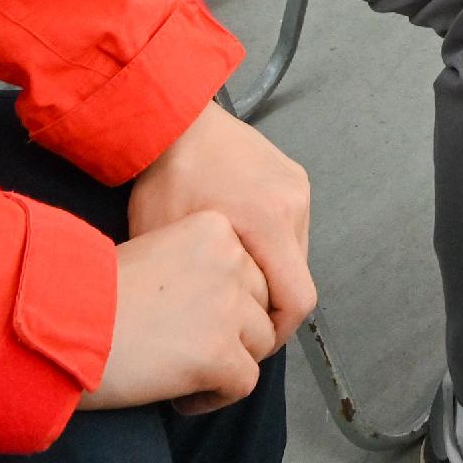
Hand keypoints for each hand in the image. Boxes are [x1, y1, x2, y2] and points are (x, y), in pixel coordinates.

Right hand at [82, 209, 278, 413]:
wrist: (55, 326)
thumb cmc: (89, 294)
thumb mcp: (153, 253)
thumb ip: (198, 268)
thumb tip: (230, 304)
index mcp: (215, 228)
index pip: (252, 270)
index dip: (229, 301)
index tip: (191, 318)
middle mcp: (231, 262)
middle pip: (261, 307)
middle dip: (234, 333)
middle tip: (192, 350)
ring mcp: (228, 309)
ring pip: (259, 346)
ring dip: (229, 364)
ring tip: (185, 374)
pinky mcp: (220, 354)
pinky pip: (245, 384)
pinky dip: (216, 397)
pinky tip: (181, 398)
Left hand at [129, 105, 316, 353]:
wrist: (175, 119)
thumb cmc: (164, 176)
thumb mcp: (167, 241)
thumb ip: (196, 288)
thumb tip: (202, 332)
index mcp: (268, 221)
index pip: (298, 299)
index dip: (279, 332)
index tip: (253, 344)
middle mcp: (294, 204)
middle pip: (298, 278)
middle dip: (270, 303)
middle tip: (234, 312)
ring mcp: (298, 188)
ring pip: (296, 254)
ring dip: (270, 271)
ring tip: (231, 272)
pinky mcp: (294, 177)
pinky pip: (292, 228)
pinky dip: (271, 245)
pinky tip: (238, 241)